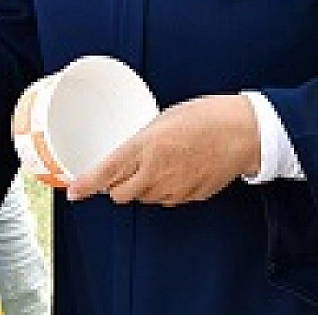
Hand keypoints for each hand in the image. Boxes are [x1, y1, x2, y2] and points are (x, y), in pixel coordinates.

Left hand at [67, 95, 259, 205]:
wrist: (244, 133)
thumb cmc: (206, 117)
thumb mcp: (164, 118)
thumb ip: (142, 140)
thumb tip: (129, 151)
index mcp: (145, 148)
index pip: (105, 173)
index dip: (85, 185)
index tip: (73, 190)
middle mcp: (155, 173)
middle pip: (120, 194)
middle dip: (114, 185)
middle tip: (120, 170)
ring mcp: (173, 189)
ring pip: (143, 198)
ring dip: (140, 187)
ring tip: (155, 165)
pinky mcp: (189, 197)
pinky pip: (166, 199)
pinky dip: (163, 190)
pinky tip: (174, 172)